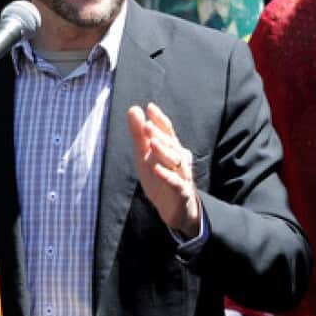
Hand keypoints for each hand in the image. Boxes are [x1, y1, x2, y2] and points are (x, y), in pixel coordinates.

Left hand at [127, 102, 198, 235]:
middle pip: (171, 144)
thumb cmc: (160, 176)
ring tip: (152, 143)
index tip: (150, 107)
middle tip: (147, 126)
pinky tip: (156, 169)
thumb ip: (139, 134)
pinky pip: (175, 182)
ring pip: (175, 161)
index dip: (159, 119)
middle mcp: (180, 159)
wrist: (174, 208)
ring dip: (164, 151)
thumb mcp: (144, 155)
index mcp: (172, 148)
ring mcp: (182, 175)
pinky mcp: (181, 192)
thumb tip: (134, 108)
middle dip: (159, 135)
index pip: (167, 130)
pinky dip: (166, 175)